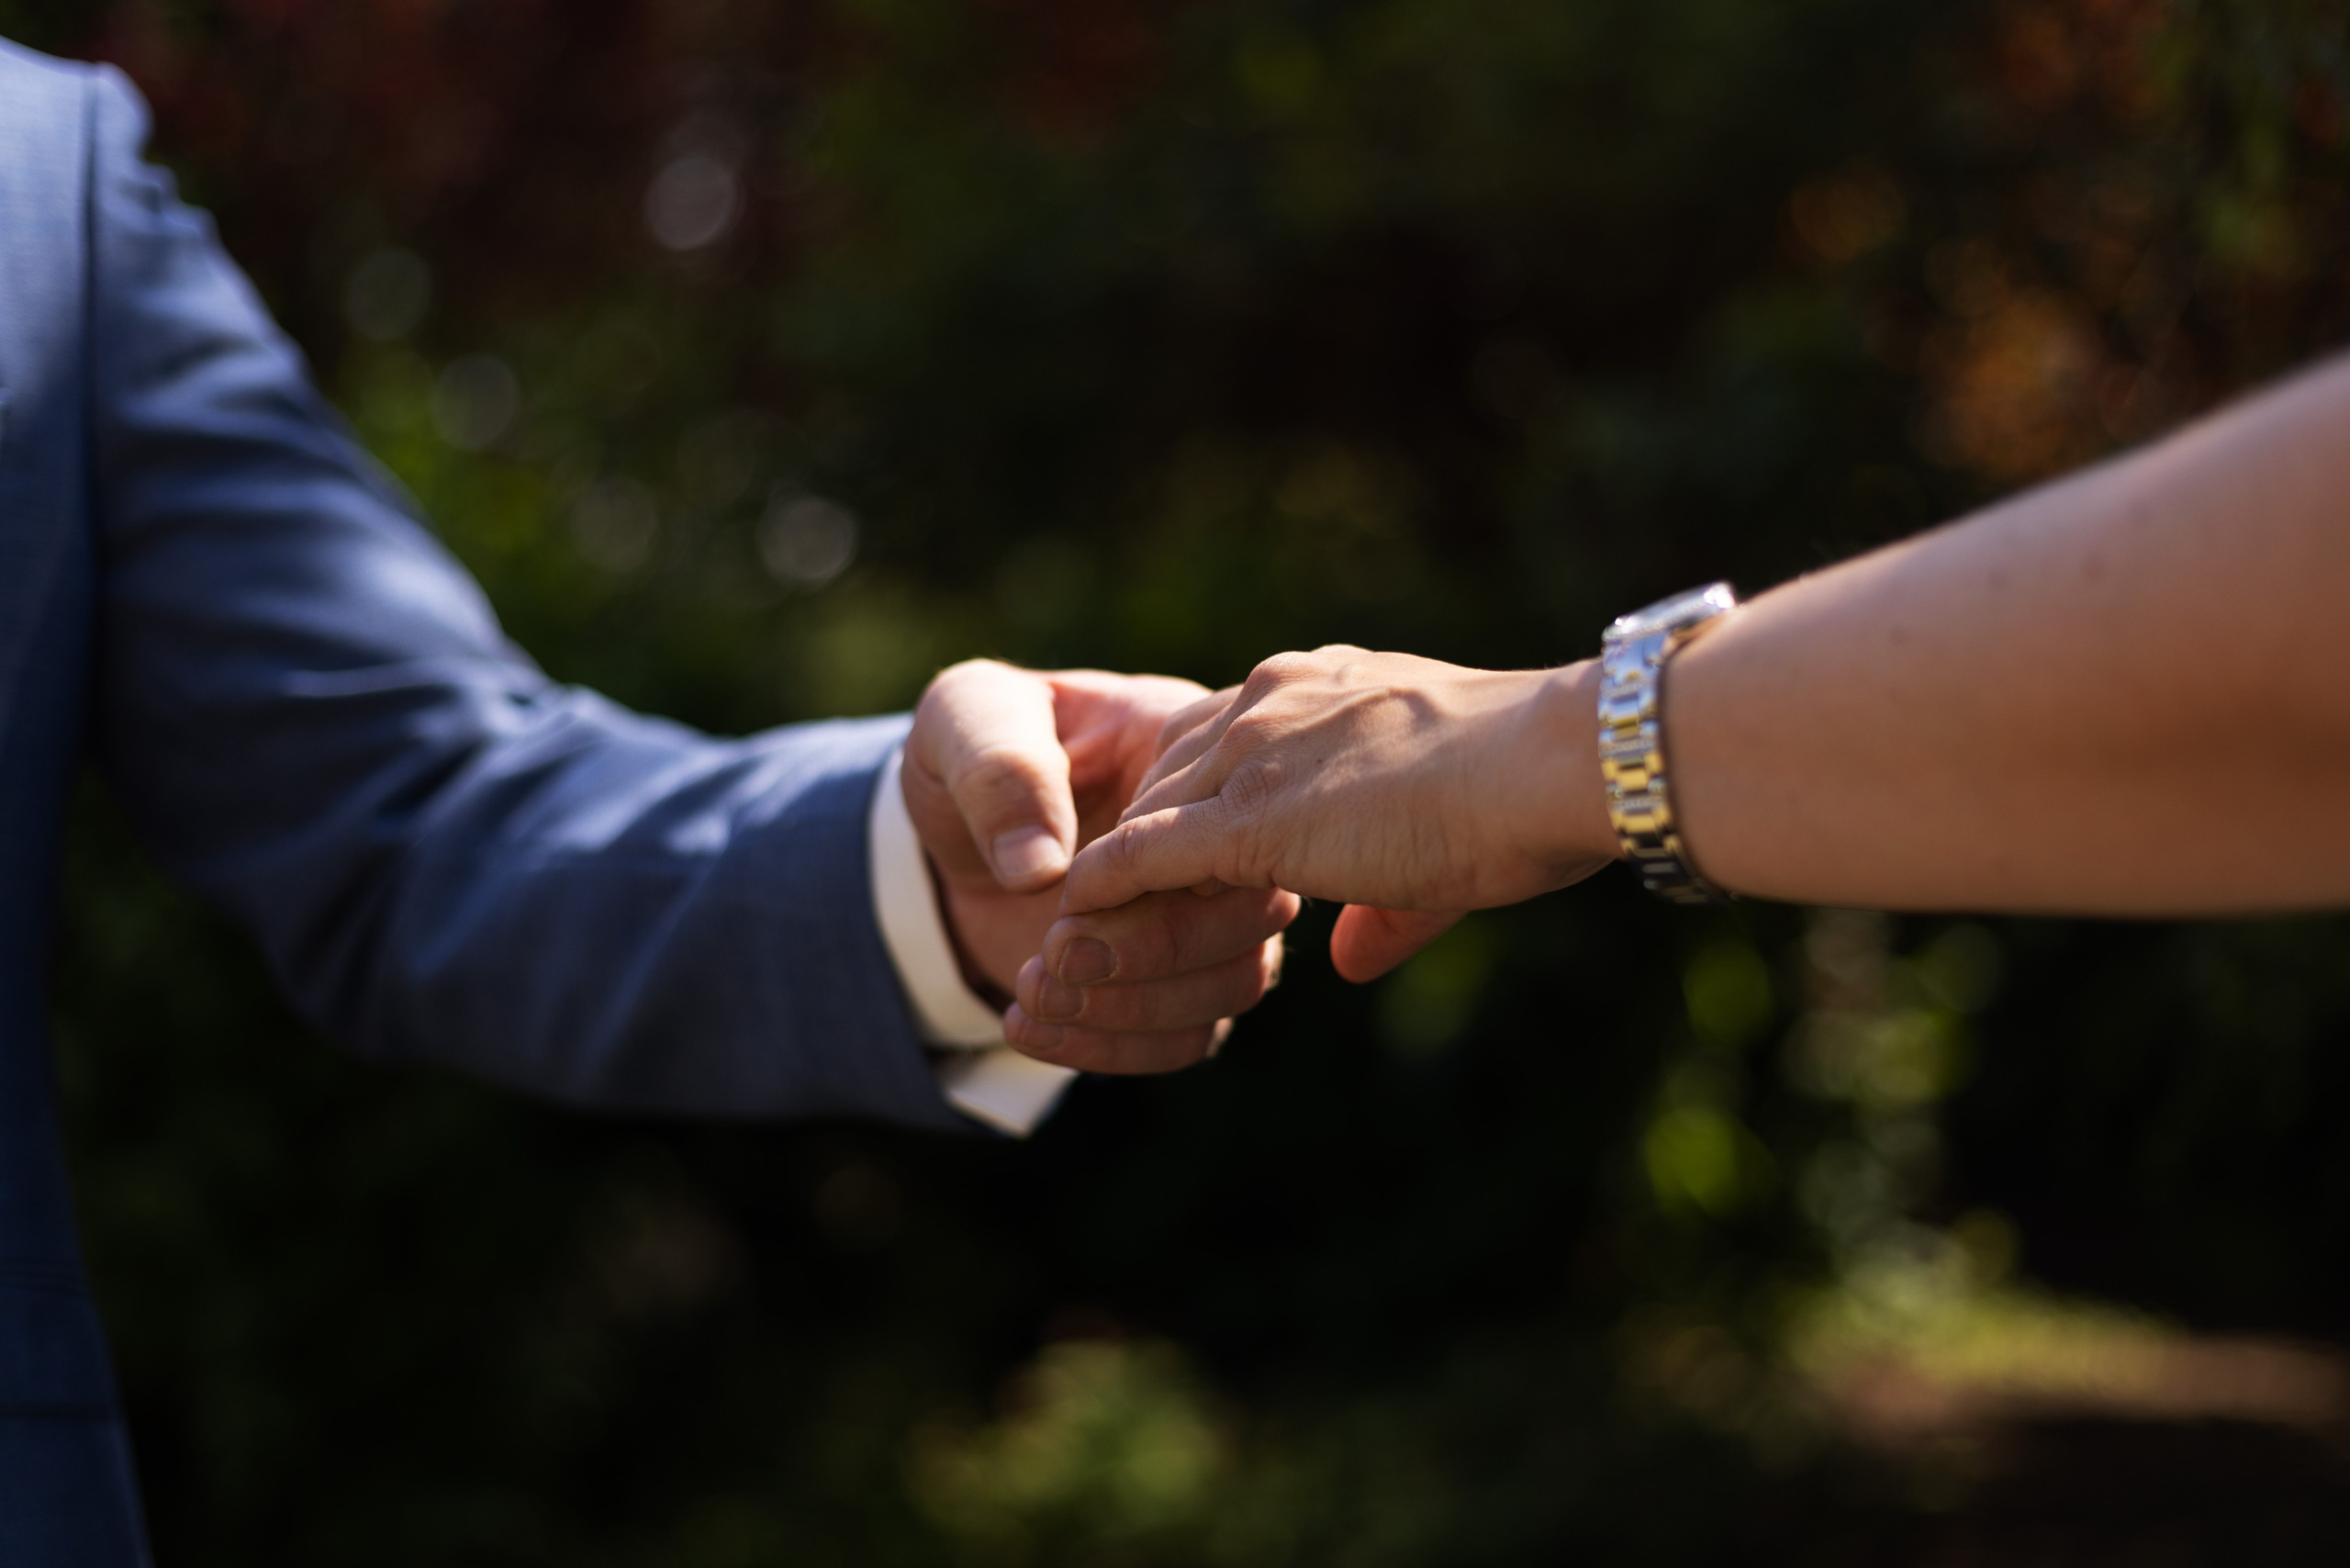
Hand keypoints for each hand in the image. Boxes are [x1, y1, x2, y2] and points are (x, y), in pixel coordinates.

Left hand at [904, 660, 1298, 1072]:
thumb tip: (1041, 867)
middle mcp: (1219, 838)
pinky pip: (1190, 1037)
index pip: (1227, 819)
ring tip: (1032, 991)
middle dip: (1153, 948)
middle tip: (1055, 951)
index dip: (1156, 869)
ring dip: (1135, 1008)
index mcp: (1190, 755)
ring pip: (1235, 983)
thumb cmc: (971, 750)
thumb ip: (1002, 772)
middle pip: (1254, 912)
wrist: (948, 827)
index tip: (1066, 889)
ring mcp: (1209, 915)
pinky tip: (1032, 1029)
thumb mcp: (964, 720)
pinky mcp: (1177, 980)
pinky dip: (1115, 1049)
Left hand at [1059, 646, 1620, 982]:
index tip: (1189, 853)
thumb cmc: (1526, 791)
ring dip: (1117, 870)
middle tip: (1122, 896)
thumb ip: (1384, 904)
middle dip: (1144, 829)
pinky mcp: (1249, 817)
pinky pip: (1145, 854)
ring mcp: (1255, 753)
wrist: (1549, 763)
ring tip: (1087, 924)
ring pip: (1149, 813)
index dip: (1201, 797)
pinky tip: (1077, 918)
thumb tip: (1347, 960)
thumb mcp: (1446, 840)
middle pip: (1169, 767)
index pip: (1226, 735)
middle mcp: (1273, 699)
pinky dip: (1106, 887)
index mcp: (1321, 684)